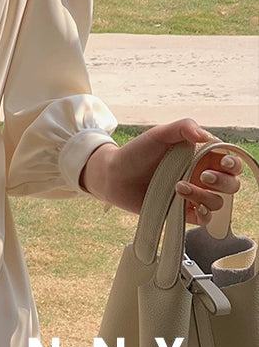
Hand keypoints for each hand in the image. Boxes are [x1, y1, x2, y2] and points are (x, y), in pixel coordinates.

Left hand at [81, 118, 242, 225]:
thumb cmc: (136, 152)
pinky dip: (203, 215)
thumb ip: (183, 128)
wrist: (113, 176)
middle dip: (223, 182)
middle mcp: (200, 176)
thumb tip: (205, 136)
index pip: (230, 161)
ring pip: (217, 202)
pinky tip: (190, 206)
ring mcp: (192, 196)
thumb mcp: (159, 134)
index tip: (222, 163)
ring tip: (179, 188)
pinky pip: (203, 219)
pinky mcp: (181, 212)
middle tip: (203, 176)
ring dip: (205, 196)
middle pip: (230, 184)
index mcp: (201, 156)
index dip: (233, 163)